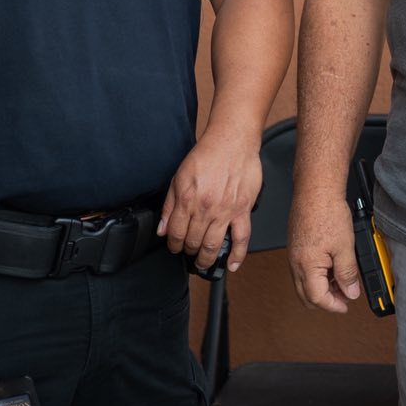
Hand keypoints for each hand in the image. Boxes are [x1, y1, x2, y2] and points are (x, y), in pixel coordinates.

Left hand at [159, 134, 261, 274]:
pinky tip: (230, 264)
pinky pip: (242, 238)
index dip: (172, 244)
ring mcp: (225, 211)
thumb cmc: (207, 155)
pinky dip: (237, 255)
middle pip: (192, 242)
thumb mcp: (179, 177)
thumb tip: (162, 229)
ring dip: (205, 258)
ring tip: (202, 262)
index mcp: (187, 200)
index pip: (174, 233)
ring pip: (213, 245)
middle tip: (188, 251)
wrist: (232, 141)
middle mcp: (205, 209)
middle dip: (187, 250)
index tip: (174, 246)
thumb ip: (169, 205)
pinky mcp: (243, 210)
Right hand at [288, 190, 362, 312]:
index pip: (317, 298)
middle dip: (326, 300)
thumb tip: (350, 292)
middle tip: (344, 295)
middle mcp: (295, 263)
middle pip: (306, 296)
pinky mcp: (296, 246)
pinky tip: (332, 265)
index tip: (346, 305)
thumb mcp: (345, 247)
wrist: (316, 189)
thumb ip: (347, 273)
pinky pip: (303, 270)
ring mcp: (294, 255)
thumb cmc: (327, 212)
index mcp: (306, 267)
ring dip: (322, 287)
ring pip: (304, 283)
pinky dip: (317, 275)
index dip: (334, 306)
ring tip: (342, 279)